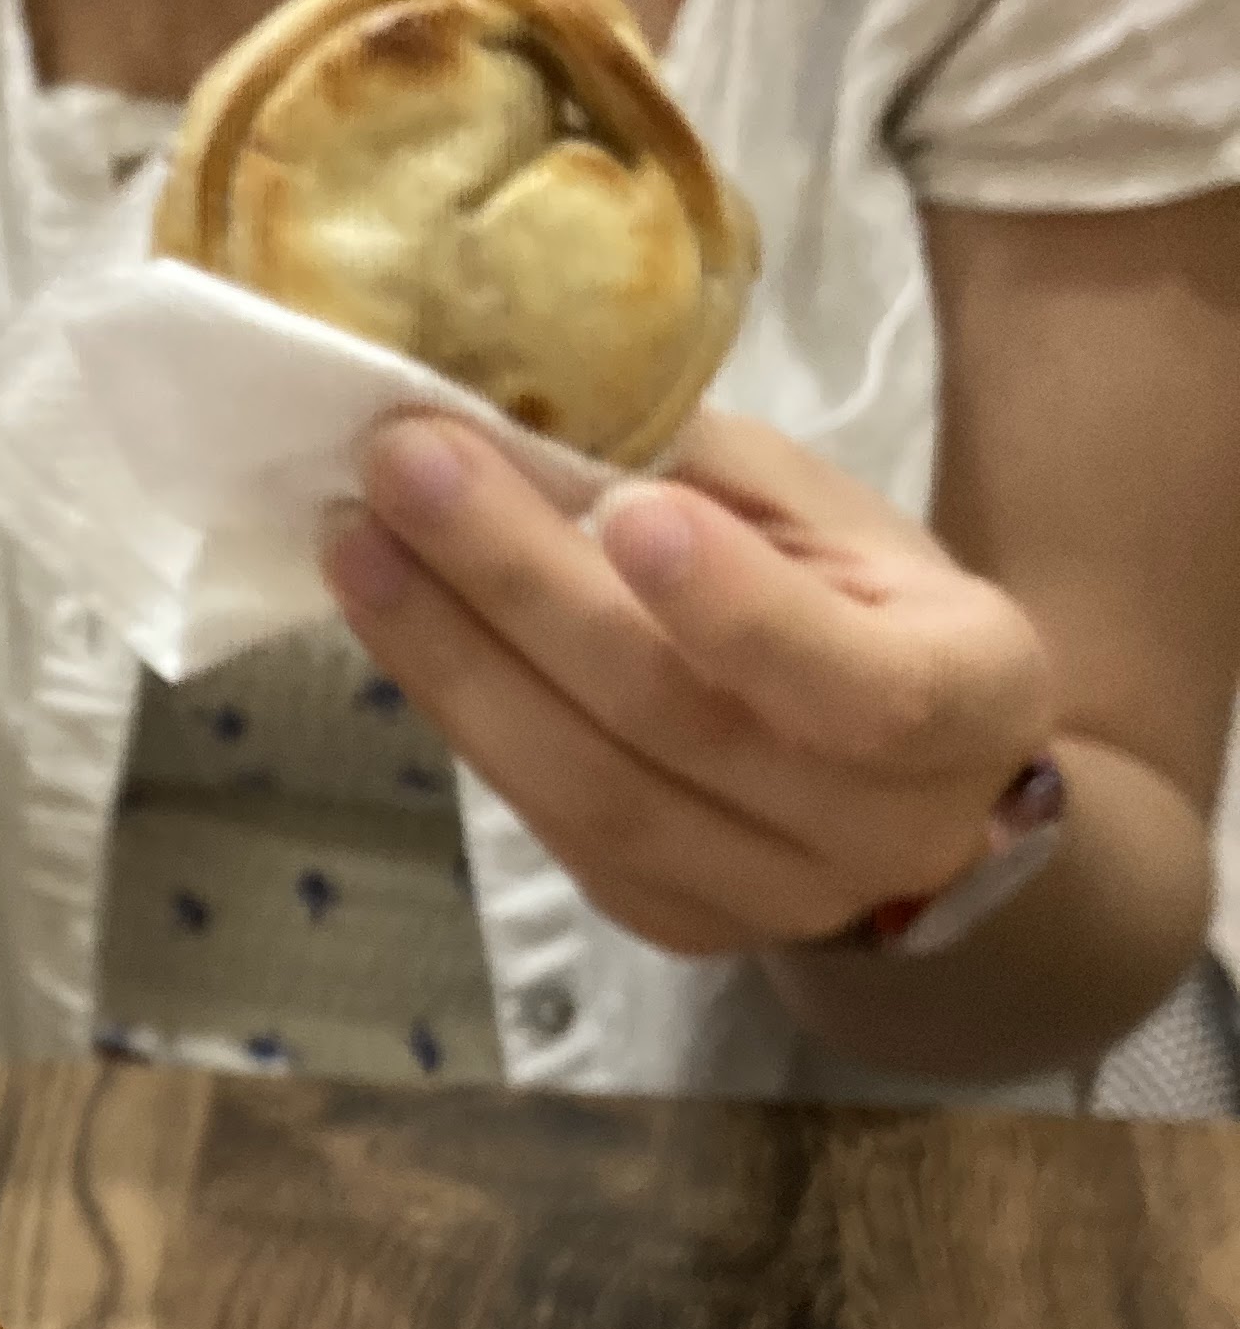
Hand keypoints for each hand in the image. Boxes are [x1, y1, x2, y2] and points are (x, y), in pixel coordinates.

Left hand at [321, 411, 1056, 961]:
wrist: (912, 793)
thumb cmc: (874, 612)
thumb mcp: (840, 521)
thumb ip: (714, 478)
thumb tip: (537, 408)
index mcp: (972, 701)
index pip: (857, 684)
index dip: (733, 608)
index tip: (625, 506)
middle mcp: (880, 830)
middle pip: (673, 720)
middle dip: (519, 582)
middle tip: (406, 464)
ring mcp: (767, 897)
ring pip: (585, 788)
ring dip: (449, 655)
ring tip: (357, 540)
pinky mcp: (668, 920)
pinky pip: (546, 817)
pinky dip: (459, 707)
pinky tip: (392, 616)